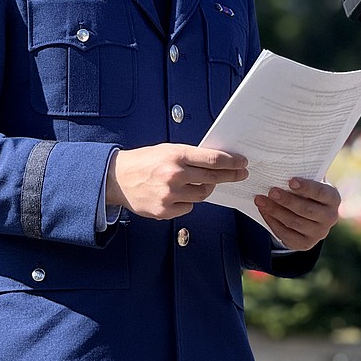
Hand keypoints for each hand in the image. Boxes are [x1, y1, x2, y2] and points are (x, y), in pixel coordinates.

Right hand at [106, 144, 248, 219]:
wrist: (117, 178)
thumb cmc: (144, 162)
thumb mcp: (167, 150)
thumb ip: (190, 156)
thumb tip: (217, 162)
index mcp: (176, 155)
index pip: (212, 159)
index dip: (231, 162)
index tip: (243, 162)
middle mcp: (174, 174)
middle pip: (212, 178)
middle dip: (230, 176)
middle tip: (240, 174)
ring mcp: (170, 194)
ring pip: (202, 195)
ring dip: (204, 189)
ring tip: (197, 183)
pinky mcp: (165, 211)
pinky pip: (188, 207)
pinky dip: (187, 201)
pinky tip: (177, 194)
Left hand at [254, 178, 339, 251]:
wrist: (312, 216)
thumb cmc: (308, 192)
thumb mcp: (311, 182)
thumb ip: (304, 176)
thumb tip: (284, 166)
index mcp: (333, 199)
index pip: (320, 193)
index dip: (306, 187)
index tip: (290, 181)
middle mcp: (330, 218)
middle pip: (306, 209)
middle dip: (286, 200)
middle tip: (271, 191)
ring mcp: (319, 233)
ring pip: (294, 222)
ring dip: (275, 210)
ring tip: (260, 200)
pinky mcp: (305, 244)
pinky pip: (286, 234)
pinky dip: (272, 222)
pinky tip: (264, 211)